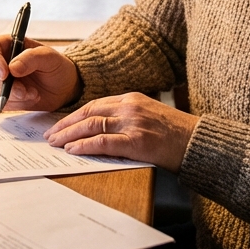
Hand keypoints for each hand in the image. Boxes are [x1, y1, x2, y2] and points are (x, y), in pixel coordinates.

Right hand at [0, 35, 78, 110]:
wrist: (64, 87)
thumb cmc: (56, 66)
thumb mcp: (49, 57)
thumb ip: (31, 59)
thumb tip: (12, 68)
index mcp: (9, 45)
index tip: (5, 73)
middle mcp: (2, 62)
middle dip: (3, 84)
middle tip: (23, 90)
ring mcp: (2, 80)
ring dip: (13, 94)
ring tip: (33, 93)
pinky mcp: (6, 96)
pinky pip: (2, 101)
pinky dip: (17, 102)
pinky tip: (31, 97)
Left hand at [44, 92, 198, 172]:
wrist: (199, 143)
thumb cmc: (176, 134)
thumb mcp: (149, 116)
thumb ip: (127, 117)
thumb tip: (99, 129)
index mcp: (132, 98)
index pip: (94, 104)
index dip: (74, 115)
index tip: (60, 124)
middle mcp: (130, 107)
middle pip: (88, 112)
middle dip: (66, 125)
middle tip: (50, 135)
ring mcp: (133, 123)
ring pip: (92, 125)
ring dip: (69, 135)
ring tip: (55, 143)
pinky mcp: (137, 141)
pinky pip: (104, 142)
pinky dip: (85, 145)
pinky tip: (73, 150)